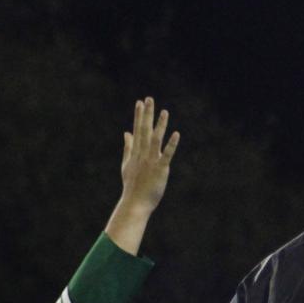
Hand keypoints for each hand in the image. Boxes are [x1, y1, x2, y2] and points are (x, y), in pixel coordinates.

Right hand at [119, 96, 178, 213]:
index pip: (137, 130)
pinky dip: (171, 144)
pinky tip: (176, 134)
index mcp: (136, 152)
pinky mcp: (160, 169)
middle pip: (144, 131)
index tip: (140, 102)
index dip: (139, 116)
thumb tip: (126, 132)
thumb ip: (128, 147)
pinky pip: (166, 155)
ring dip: (160, 125)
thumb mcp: (127, 164)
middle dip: (147, 115)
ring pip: (155, 140)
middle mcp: (142, 154)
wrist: (135, 203)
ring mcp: (151, 161)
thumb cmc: (132, 185)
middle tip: (149, 99)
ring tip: (164, 111)